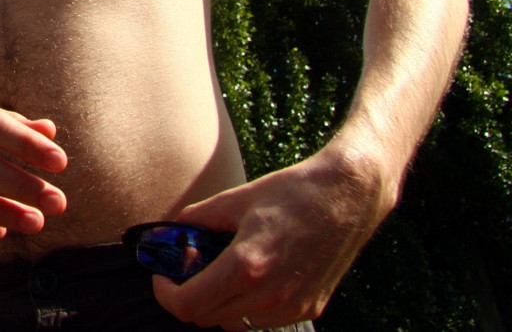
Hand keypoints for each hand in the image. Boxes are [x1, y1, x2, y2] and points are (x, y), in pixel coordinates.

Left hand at [151, 142, 396, 329]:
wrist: (349, 195)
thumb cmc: (293, 192)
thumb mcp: (236, 199)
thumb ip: (196, 219)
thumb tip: (168, 232)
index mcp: (246, 266)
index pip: (189, 306)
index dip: (166, 294)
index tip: (163, 277)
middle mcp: (269, 296)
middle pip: (207, 318)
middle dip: (190, 295)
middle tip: (192, 264)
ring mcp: (292, 307)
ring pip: (235, 323)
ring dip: (219, 302)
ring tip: (222, 267)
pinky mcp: (310, 308)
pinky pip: (263, 320)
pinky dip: (247, 305)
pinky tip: (253, 274)